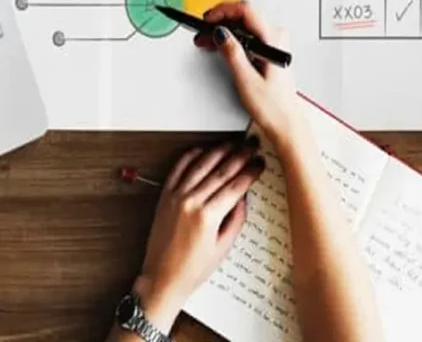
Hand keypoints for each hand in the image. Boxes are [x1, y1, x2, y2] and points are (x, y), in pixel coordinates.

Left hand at [132, 141, 264, 330]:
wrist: (162, 277)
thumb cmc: (192, 269)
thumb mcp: (222, 248)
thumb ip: (235, 220)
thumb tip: (243, 197)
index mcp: (207, 217)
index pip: (235, 187)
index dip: (250, 172)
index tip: (259, 163)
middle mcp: (191, 201)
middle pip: (220, 171)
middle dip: (239, 156)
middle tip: (251, 146)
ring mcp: (176, 195)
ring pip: (200, 165)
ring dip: (218, 151)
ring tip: (232, 143)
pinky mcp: (164, 195)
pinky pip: (178, 168)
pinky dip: (191, 156)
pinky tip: (202, 149)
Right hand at [194, 2, 302, 147]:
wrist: (286, 124)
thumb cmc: (273, 107)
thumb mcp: (247, 81)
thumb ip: (233, 54)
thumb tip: (220, 33)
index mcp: (273, 41)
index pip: (246, 11)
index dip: (223, 11)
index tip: (207, 19)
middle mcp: (275, 38)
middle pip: (243, 16)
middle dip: (219, 21)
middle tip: (201, 31)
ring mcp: (272, 43)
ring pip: (243, 25)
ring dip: (223, 30)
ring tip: (205, 40)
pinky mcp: (268, 50)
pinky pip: (247, 35)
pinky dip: (230, 38)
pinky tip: (218, 45)